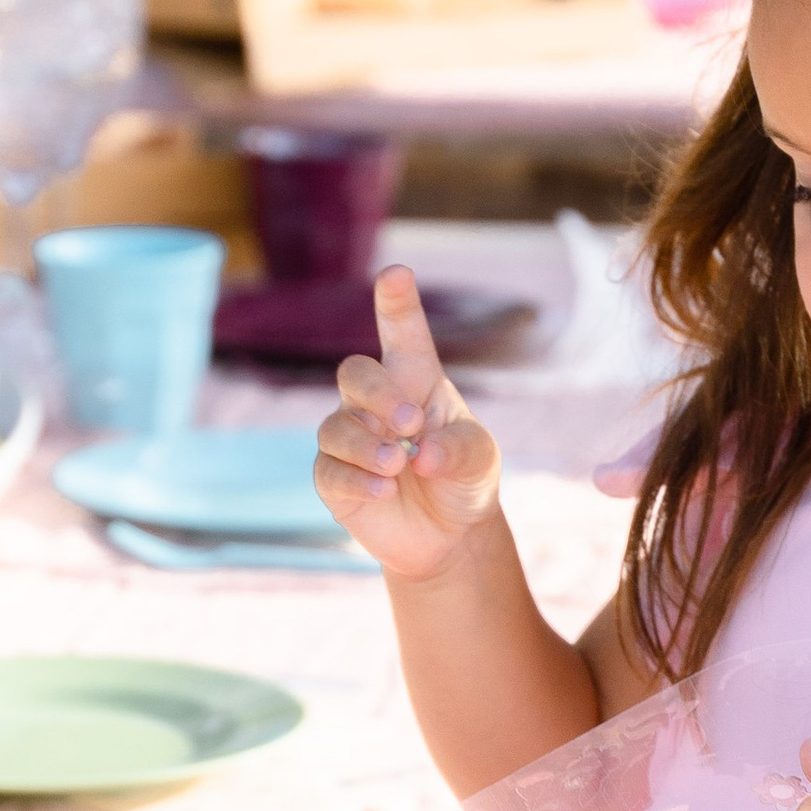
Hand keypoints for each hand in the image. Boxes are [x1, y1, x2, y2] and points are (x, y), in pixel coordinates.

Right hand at [315, 267, 503, 580]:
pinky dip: (359, 479)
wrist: (449, 536)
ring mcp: (350, 438)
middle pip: (355, 373)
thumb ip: (459, 449)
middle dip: (379, 394)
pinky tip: (385, 491)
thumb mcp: (479, 459)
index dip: (396, 302)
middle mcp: (376, 403)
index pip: (402, 333)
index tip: (396, 274)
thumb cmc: (465, 479)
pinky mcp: (334, 477)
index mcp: (416, 381)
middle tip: (412, 426)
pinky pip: (330, 468)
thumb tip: (423, 454)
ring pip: (336, 426)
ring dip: (369, 446)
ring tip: (400, 467)